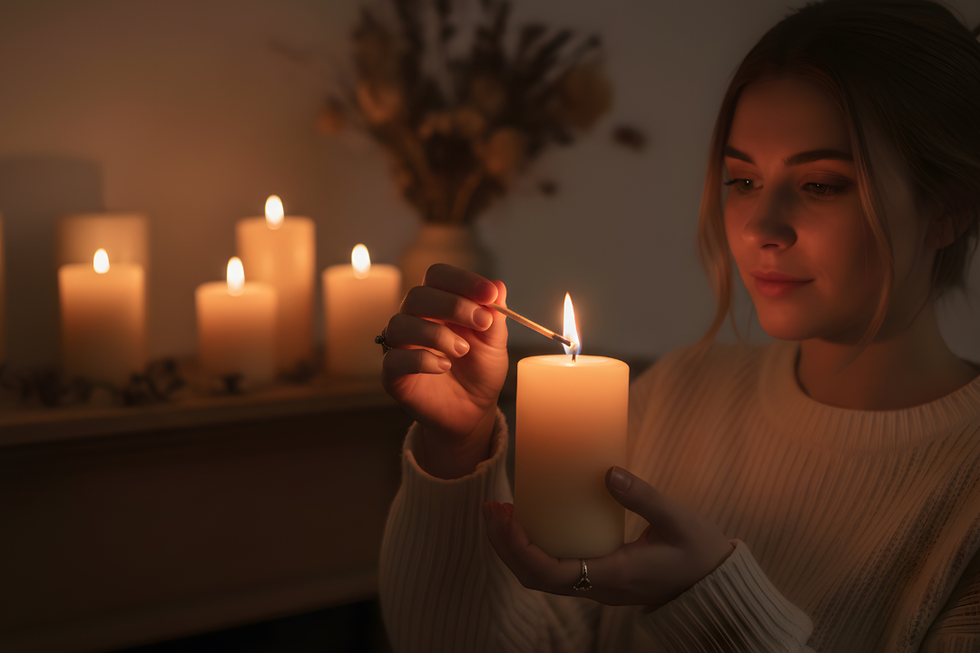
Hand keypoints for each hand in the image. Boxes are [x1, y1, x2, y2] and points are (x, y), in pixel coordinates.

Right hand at [381, 264, 508, 475]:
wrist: (472, 411)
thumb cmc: (479, 371)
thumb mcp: (494, 343)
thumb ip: (494, 316)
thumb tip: (498, 285)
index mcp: (438, 304)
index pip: (438, 276)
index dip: (462, 280)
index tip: (490, 294)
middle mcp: (415, 319)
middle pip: (417, 295)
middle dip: (453, 305)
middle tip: (482, 323)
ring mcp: (401, 346)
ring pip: (400, 324)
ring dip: (436, 334)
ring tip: (462, 351)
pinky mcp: (393, 374)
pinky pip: (394, 359)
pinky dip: (421, 360)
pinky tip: (444, 366)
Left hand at [483, 466, 734, 607]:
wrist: (714, 583)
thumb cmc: (699, 551)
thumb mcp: (677, 519)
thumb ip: (644, 496)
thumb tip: (608, 472)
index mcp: (614, 575)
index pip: (553, 574)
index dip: (522, 549)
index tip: (508, 518)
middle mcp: (598, 588)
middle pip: (534, 578)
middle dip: (506, 545)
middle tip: (492, 508)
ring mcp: (596, 586)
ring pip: (540, 577)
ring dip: (514, 548)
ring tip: (501, 513)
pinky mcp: (598, 577)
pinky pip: (554, 570)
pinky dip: (532, 548)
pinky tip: (529, 521)